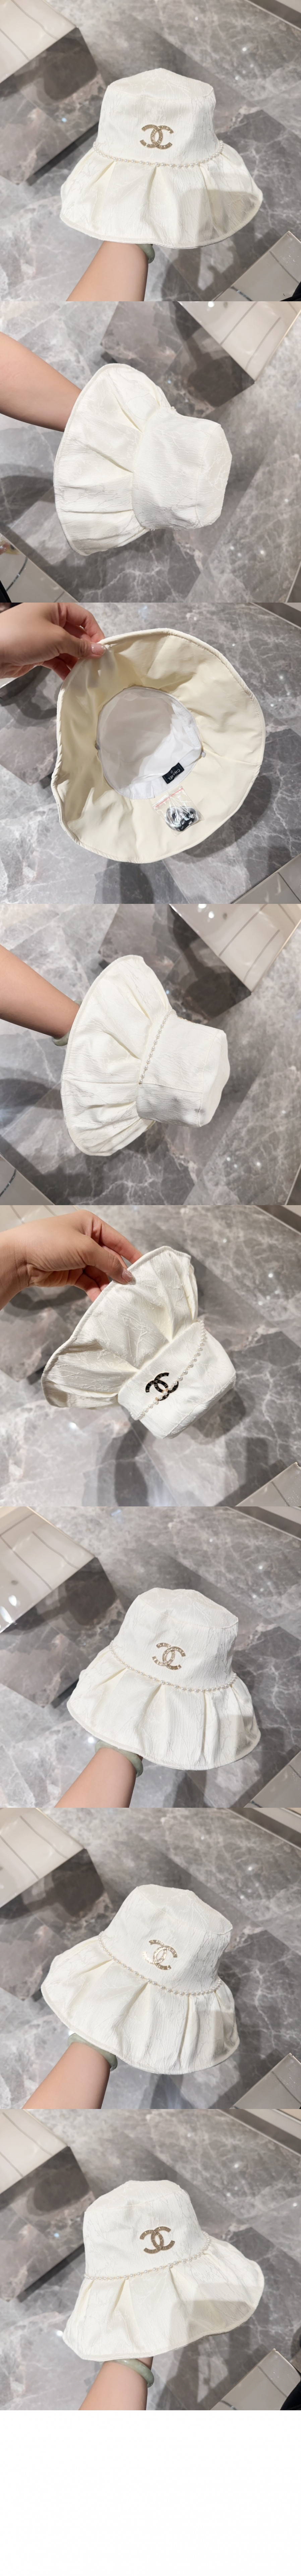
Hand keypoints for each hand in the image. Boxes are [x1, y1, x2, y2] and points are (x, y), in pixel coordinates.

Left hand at [0, 602, 105, 681]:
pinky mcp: (38, 654)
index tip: (102, 648)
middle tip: (97, 664)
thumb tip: (99, 650)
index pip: (82, 617)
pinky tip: (71, 678)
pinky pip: (56, 660)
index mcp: (55, 610)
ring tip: (86, 674)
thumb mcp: (56, 638)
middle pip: (76, 634)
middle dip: (86, 649)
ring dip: (76, 661)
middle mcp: (50, 622)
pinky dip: (64, 668)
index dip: (94, 631)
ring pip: (67, 649)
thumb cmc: (22, 636)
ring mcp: (44, 638)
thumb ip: (79, 645)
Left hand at [0, 1214, 140, 1309]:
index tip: (145, 1269)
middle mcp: (86, 1240)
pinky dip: (95, 1290)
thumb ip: (108, 1262)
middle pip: (109, 1258)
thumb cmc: (50, 1242)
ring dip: (107, 1284)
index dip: (131, 1254)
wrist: (19, 1258)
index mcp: (91, 1224)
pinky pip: (89, 1282)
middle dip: (118, 1273)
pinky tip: (100, 1298)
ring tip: (115, 1297)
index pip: (117, 1240)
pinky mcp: (71, 1273)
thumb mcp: (84, 1248)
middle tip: (131, 1288)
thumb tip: (128, 1275)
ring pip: (100, 1273)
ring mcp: (78, 1257)